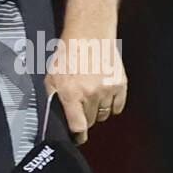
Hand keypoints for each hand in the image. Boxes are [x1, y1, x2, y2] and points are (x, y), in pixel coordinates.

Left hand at [45, 28, 127, 144]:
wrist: (89, 34)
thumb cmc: (69, 53)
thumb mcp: (51, 75)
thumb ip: (53, 97)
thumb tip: (55, 115)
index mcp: (71, 93)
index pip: (78, 126)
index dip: (78, 135)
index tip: (78, 137)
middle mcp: (90, 93)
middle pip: (91, 120)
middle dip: (85, 116)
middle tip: (81, 103)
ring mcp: (107, 89)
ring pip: (104, 115)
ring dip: (98, 109)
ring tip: (91, 93)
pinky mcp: (120, 84)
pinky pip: (118, 107)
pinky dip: (111, 104)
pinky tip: (103, 93)